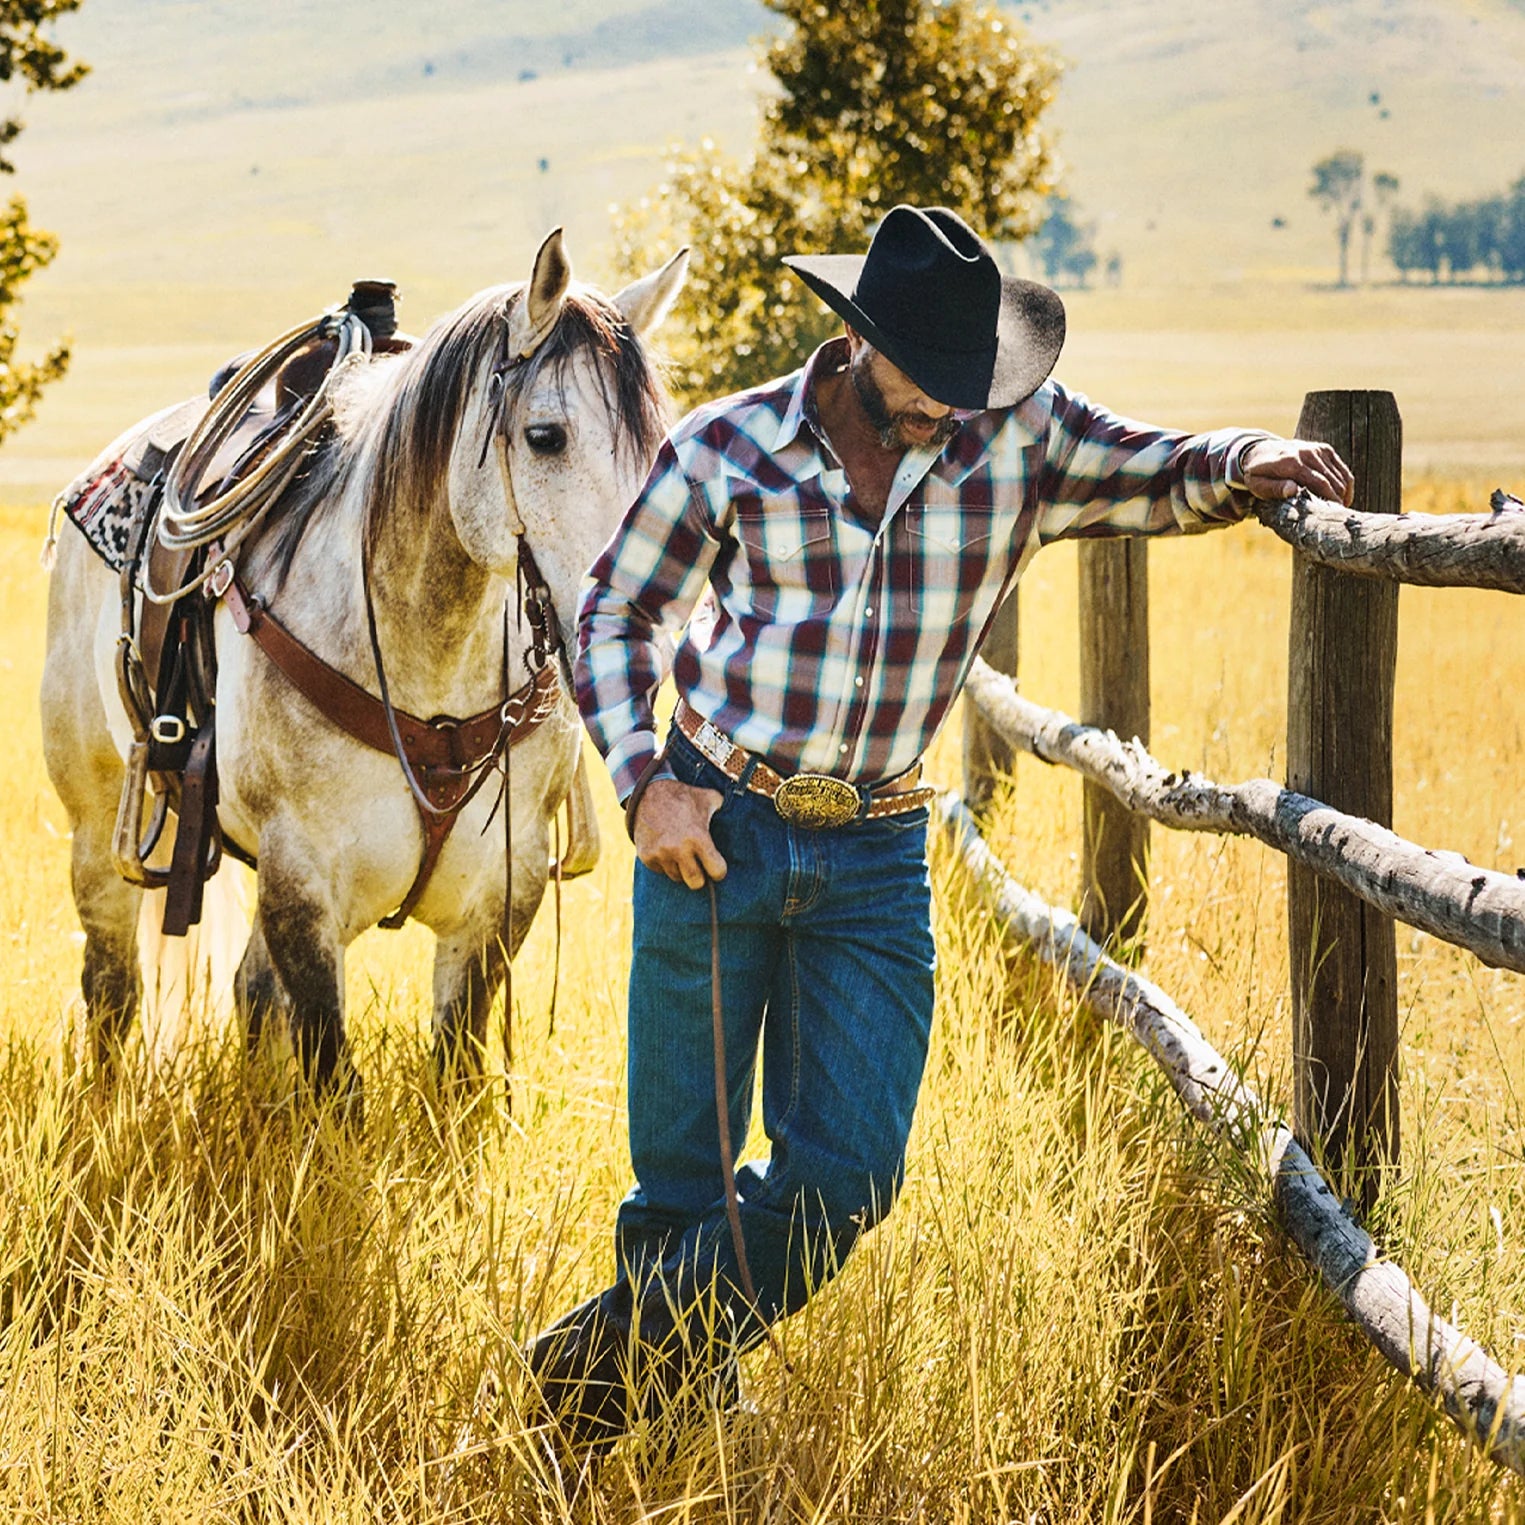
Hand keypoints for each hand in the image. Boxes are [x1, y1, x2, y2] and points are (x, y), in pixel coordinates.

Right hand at [632, 777, 727, 888]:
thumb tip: (741, 815)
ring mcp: (661, 854)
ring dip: (681, 869)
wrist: (647, 793)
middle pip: (696, 883)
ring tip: (681, 853)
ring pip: (677, 877)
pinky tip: (666, 850)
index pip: (717, 871)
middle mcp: (679, 849)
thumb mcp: (708, 798)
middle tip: (699, 867)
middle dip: (700, 877)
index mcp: (698, 837)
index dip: (719, 871)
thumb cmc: (683, 797)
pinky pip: (660, 871)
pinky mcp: (646, 856)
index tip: (716, 866)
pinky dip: (665, 864)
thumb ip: (724, 809)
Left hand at [1240, 438, 1354, 505]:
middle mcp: (1307, 453)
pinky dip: (1345, 484)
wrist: (1259, 451)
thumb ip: (1274, 488)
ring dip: (1343, 493)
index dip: (1330, 499)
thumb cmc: (1258, 475)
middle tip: (1339, 515)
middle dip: (1338, 499)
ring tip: (1339, 509)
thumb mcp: (1257, 485)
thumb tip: (1293, 490)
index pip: (1319, 483)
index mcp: (1291, 463)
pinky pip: (1342, 469)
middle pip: (1332, 480)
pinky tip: (1342, 497)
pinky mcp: (1324, 449)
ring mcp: (1317, 449)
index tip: (1335, 513)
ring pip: (1340, 475)